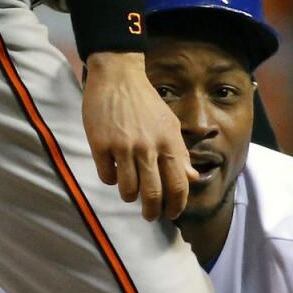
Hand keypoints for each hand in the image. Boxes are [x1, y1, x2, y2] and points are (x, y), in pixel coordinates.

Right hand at [82, 52, 198, 220]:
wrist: (117, 77)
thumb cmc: (145, 102)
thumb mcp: (169, 124)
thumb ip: (180, 152)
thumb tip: (192, 177)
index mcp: (168, 142)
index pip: (179, 185)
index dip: (177, 205)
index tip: (172, 213)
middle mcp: (148, 147)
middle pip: (153, 194)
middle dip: (153, 212)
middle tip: (150, 215)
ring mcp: (123, 146)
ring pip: (128, 190)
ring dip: (129, 196)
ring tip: (130, 192)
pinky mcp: (100, 145)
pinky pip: (107, 177)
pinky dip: (111, 180)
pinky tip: (113, 171)